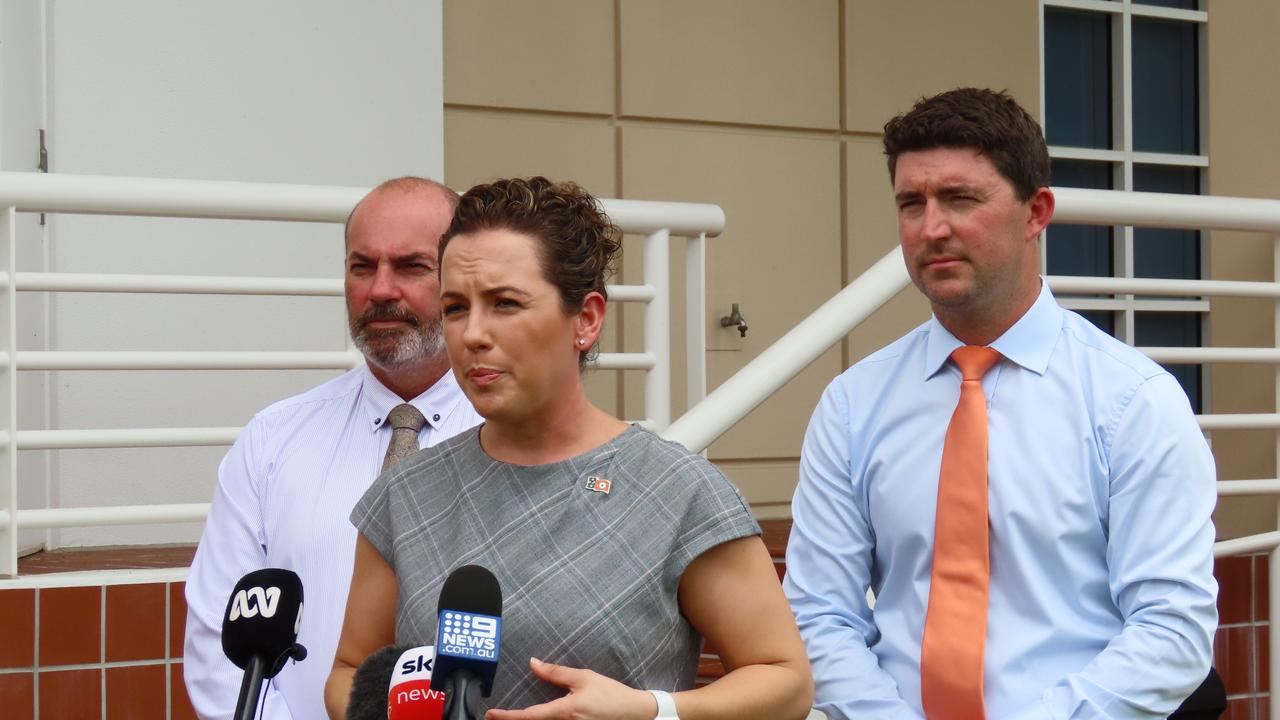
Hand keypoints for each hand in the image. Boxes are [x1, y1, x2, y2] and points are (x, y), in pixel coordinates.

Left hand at [484, 657, 659, 719]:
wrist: (635, 715)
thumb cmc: (611, 695)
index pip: (528, 716)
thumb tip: (533, 663)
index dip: (507, 716)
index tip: (490, 714)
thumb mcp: (583, 678)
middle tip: (495, 716)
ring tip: (512, 716)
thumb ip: (556, 673)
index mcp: (564, 712)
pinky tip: (536, 716)